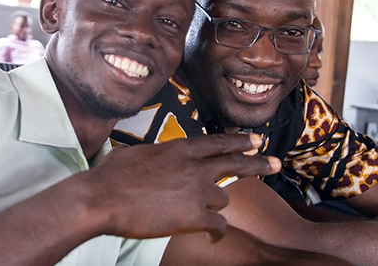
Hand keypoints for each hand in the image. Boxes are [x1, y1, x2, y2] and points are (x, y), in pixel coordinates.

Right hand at [78, 133, 280, 241]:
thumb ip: (158, 154)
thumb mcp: (138, 154)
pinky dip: (217, 232)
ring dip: (215, 204)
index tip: (255, 140)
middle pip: (234, 162)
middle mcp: (194, 166)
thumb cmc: (113, 175)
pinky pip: (218, 224)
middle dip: (257, 162)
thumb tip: (158, 157)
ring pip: (222, 197)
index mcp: (180, 148)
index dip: (239, 141)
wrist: (103, 198)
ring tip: (204, 212)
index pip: (217, 142)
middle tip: (275, 162)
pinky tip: (214, 237)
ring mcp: (196, 190)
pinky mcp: (193, 215)